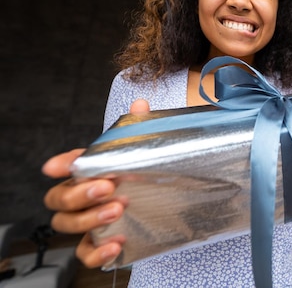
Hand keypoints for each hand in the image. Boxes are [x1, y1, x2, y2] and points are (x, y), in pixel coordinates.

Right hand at [42, 99, 150, 267]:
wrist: (167, 203)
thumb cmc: (142, 174)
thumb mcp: (143, 151)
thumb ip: (139, 128)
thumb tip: (140, 105)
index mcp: (89, 171)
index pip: (67, 166)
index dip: (61, 165)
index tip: (56, 167)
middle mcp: (81, 197)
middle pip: (59, 198)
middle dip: (80, 193)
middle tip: (108, 186)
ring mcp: (87, 222)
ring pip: (66, 225)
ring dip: (88, 219)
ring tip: (119, 209)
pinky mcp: (99, 244)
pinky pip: (84, 254)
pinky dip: (96, 252)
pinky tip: (116, 244)